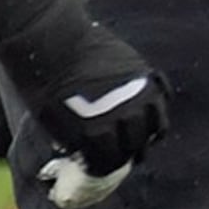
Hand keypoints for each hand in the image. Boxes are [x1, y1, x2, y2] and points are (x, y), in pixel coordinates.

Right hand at [0, 0, 167, 208]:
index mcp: (148, 88)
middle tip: (114, 158)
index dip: (144, 137)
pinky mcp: (88, 133)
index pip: (157, 126)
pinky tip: (81, 165)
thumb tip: (123, 97)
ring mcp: (114, 121)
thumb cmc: (77, 44)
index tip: (133, 143)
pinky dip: (91, 167)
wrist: (51, 42)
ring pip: (120, 156)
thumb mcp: (120, 59)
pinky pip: (97, 161)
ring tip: (96, 166)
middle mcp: (137, 106)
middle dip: (129, 151)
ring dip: (110, 162)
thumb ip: (129, 83)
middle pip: (140, 143)